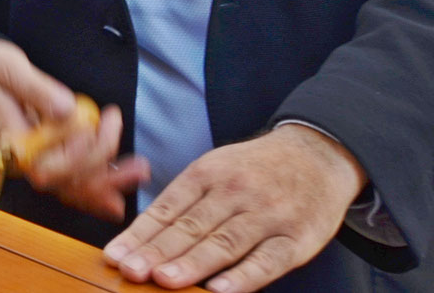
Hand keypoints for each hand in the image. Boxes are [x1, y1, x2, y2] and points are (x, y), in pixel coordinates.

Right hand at [0, 40, 145, 219]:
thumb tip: (67, 110)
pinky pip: (71, 181)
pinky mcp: (46, 157)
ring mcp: (36, 162)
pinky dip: (95, 188)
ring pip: (73, 185)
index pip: (48, 164)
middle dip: (101, 162)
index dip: (74, 154)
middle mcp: (24, 160)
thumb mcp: (8, 68)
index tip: (89, 124)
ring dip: (108, 181)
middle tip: (115, 123)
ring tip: (139, 170)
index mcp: (12, 141)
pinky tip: (118, 193)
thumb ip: (36, 90)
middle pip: (67, 179)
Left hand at [102, 124, 365, 292]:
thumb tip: (145, 234)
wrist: (318, 154)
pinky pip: (267, 261)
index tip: (115, 254)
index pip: (168, 209)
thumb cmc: (256, 169)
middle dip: (156, 251)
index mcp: (208, 174)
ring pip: (223, 243)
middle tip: (129, 269)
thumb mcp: (218, 167)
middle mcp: (234, 192)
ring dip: (191, 264)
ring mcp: (266, 215)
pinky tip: (219, 290)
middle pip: (190, 227)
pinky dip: (242, 277)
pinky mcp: (295, 239)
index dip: (140, 234)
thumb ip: (186, 199)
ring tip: (163, 278)